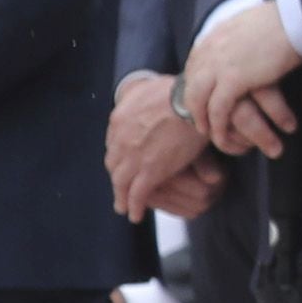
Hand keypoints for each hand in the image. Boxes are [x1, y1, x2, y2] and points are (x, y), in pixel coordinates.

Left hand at [108, 72, 210, 221]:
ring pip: (121, 182)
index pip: (113, 144)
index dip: (119, 156)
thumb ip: (139, 95)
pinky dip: (134, 206)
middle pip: (113, 164)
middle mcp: (120, 140)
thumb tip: (138, 94)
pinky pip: (137, 194)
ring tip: (124, 207)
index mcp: (119, 119)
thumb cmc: (177, 90)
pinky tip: (136, 215)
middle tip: (120, 188)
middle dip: (116, 178)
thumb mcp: (148, 87)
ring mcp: (133, 157)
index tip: (124, 163)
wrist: (188, 101)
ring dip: (121, 197)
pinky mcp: (150, 171)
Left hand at [184, 0, 301, 158]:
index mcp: (215, 34)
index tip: (203, 94)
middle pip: (191, 82)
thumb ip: (243, 32)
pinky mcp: (233, 80)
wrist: (295, 17)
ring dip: (200, 117)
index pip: (195, 63)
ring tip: (206, 131)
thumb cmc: (286, 17)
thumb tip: (249, 36)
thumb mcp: (254, 21)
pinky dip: (217, 125)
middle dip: (192, 102)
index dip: (197, 82)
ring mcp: (218, 65)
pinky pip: (218, 109)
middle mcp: (209, 50)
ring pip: (198, 99)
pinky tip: (221, 135)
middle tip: (198, 117)